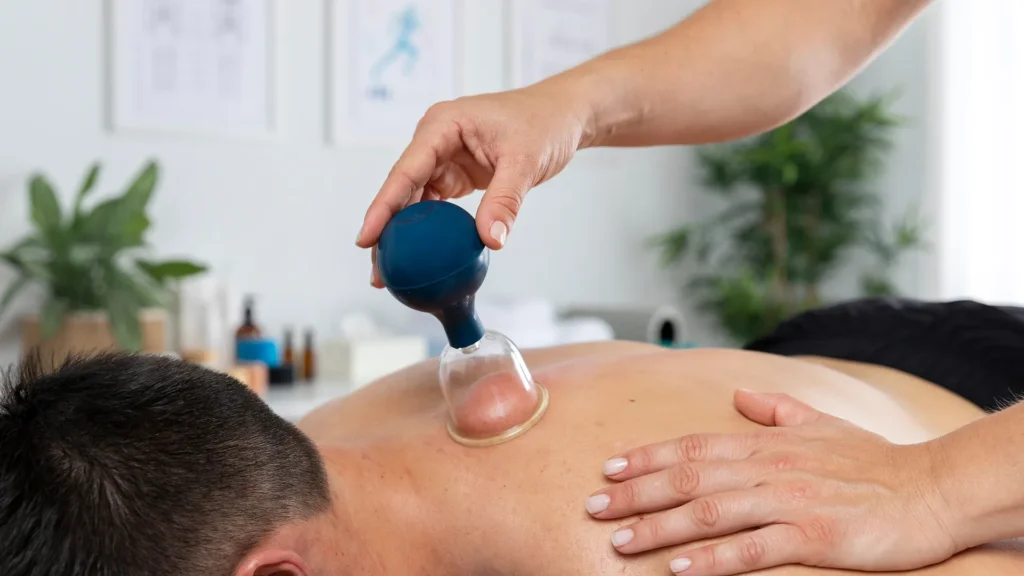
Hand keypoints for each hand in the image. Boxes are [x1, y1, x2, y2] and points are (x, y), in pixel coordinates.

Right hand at [355, 82, 592, 287]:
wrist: (563, 115)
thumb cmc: (544, 123)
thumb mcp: (526, 160)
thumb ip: (506, 200)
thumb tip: (490, 240)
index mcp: (442, 125)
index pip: (405, 170)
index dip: (383, 206)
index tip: (366, 238)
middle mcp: (435, 139)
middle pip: (401, 189)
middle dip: (386, 230)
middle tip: (378, 271)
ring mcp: (443, 157)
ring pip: (413, 201)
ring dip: (403, 235)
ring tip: (391, 272)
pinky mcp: (455, 174)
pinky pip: (433, 206)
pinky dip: (426, 231)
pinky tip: (419, 256)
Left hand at [586, 390, 959, 574]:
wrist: (931, 489)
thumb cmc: (874, 460)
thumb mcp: (822, 424)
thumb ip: (777, 410)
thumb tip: (741, 395)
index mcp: (767, 442)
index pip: (693, 444)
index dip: (647, 456)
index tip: (609, 467)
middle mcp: (768, 467)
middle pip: (687, 477)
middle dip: (635, 493)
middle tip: (593, 507)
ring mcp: (788, 502)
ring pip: (708, 512)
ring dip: (659, 527)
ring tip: (620, 542)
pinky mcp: (811, 538)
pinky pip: (750, 550)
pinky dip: (711, 559)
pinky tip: (678, 568)